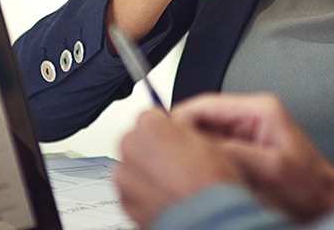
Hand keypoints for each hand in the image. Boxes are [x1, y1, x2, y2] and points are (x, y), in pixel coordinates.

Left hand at [115, 109, 242, 226]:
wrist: (206, 222)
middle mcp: (131, 147)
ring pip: (133, 165)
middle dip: (153, 149)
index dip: (166, 129)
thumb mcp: (208, 142)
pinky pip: (131, 189)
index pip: (151, 115)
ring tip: (172, 184)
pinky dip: (143, 191)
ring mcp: (124, 176)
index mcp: (151, 126)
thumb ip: (183, 128)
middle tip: (176, 164)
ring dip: (147, 171)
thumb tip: (178, 127)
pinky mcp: (123, 200)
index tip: (175, 139)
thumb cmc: (210, 186)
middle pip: (138, 139)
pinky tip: (165, 196)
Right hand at [172, 94, 333, 223]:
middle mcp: (250, 115)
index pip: (206, 104)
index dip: (181, 118)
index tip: (164, 134)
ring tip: (180, 164)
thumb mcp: (271, 169)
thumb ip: (235, 153)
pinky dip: (200, 156)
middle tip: (168, 153)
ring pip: (203, 131)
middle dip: (183, 134)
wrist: (323, 200)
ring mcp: (245, 130)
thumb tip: (200, 145)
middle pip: (201, 116)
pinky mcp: (241, 146)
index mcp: (260, 110)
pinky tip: (195, 170)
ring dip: (191, 146)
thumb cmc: (308, 186)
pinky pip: (211, 146)